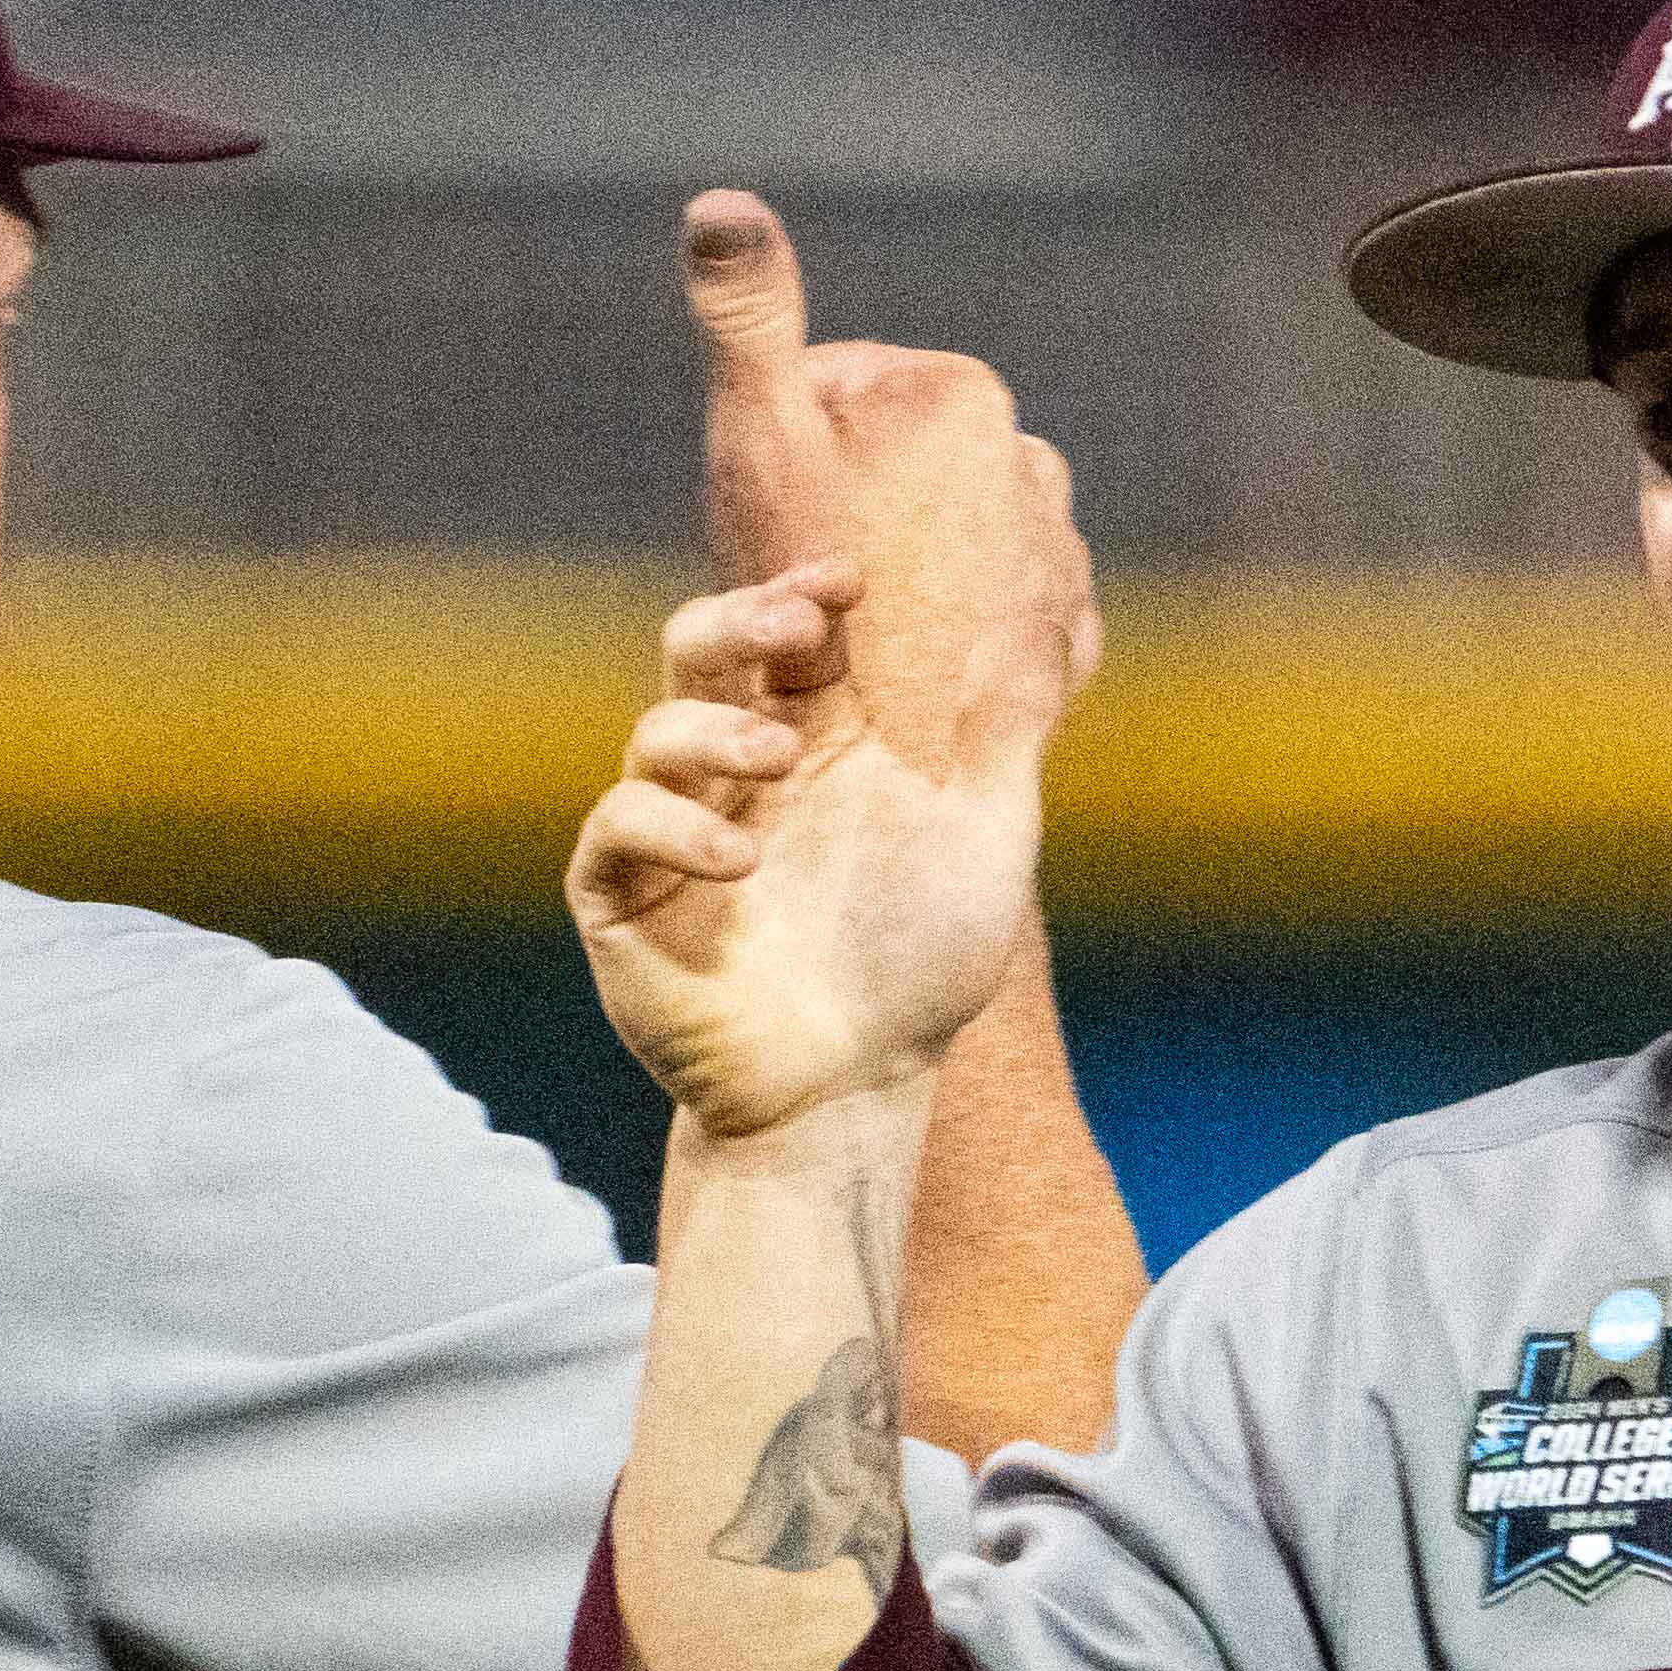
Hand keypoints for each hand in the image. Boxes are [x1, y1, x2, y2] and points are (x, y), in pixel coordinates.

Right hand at [573, 191, 1096, 1140]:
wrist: (857, 1087)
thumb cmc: (922, 964)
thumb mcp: (988, 835)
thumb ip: (1009, 732)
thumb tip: (1053, 623)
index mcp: (814, 745)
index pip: (788, 638)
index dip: (804, 596)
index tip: (846, 583)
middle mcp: (737, 776)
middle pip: (700, 654)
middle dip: (738, 623)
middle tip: (792, 623)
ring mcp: (674, 833)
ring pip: (656, 735)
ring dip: (715, 733)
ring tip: (778, 759)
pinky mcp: (624, 898)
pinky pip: (618, 830)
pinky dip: (672, 828)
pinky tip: (742, 858)